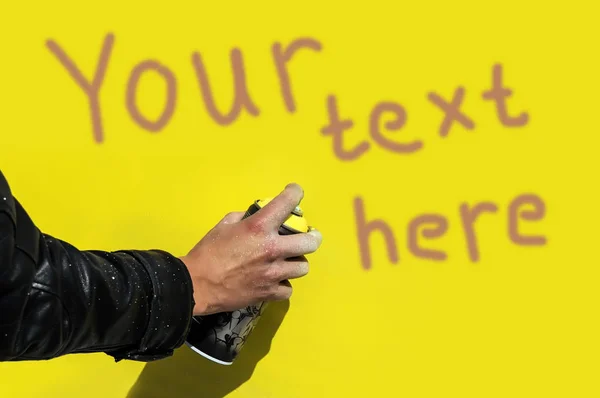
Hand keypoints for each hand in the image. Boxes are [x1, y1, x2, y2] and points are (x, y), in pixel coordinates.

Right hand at [180, 183, 322, 315]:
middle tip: (307, 236)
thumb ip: (245, 217)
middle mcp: (272, 248)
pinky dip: (283, 285)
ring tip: (288, 261)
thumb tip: (257, 216)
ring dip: (296, 262)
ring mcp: (274, 273)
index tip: (295, 193)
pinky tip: (274, 281)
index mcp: (260, 227)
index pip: (288, 202)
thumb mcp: (224, 224)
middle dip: (312, 237)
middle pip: (311, 242)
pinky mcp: (269, 293)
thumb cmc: (208, 252)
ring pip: (303, 267)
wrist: (197, 284)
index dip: (295, 193)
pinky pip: (288, 289)